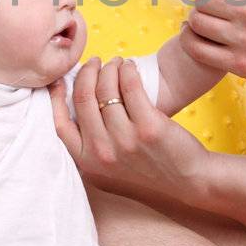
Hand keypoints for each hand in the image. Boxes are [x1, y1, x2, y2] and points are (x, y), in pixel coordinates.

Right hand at [48, 56, 206, 195]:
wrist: (188, 182)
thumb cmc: (147, 170)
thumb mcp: (108, 169)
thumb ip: (89, 145)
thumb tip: (73, 104)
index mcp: (87, 162)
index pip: (59, 123)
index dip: (56, 96)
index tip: (61, 79)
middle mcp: (102, 152)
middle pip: (83, 98)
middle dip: (87, 72)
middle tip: (95, 63)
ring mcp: (125, 140)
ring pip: (106, 89)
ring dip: (110, 68)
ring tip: (116, 63)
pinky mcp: (149, 127)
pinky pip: (130, 86)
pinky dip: (127, 70)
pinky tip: (130, 67)